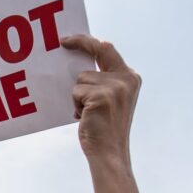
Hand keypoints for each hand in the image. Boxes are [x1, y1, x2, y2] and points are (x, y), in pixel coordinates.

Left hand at [60, 35, 140, 162]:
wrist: (108, 152)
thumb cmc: (104, 128)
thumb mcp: (109, 100)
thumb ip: (102, 81)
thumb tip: (77, 68)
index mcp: (130, 77)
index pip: (107, 50)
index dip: (88, 41)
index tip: (70, 39)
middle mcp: (126, 78)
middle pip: (96, 53)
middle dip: (79, 43)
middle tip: (63, 41)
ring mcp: (115, 86)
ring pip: (81, 79)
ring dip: (78, 96)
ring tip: (88, 113)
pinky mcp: (101, 96)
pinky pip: (76, 92)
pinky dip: (76, 105)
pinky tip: (86, 118)